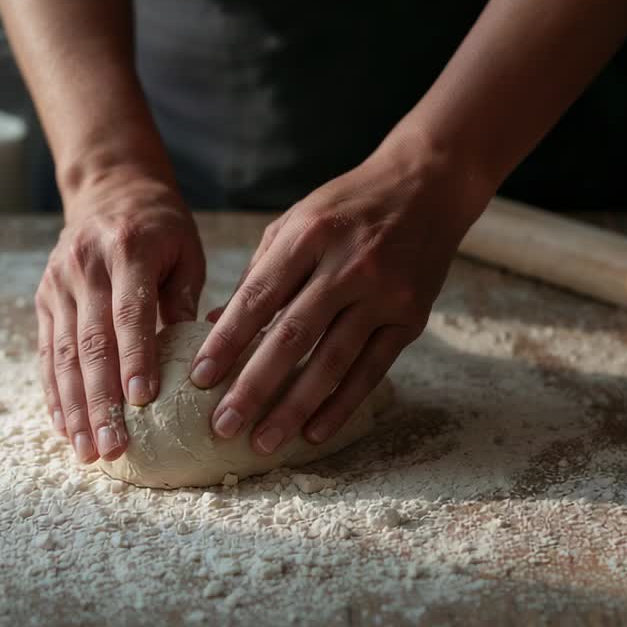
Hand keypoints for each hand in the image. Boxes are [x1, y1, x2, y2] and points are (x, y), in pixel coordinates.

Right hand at [36, 173, 205, 462]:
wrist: (109, 186)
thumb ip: (186, 299)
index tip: (143, 401)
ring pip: (63, 356)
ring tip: (88, 451)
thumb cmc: (161, 226)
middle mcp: (84, 267)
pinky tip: (66, 428)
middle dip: (101, 401)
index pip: (129, 313)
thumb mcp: (185, 250)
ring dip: (75, 408)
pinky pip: (47, 353)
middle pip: (90, 343)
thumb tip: (198, 360)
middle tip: (114, 446)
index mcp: (127, 251)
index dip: (135, 358)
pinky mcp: (43, 299)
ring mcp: (57, 284)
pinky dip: (55, 394)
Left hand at [190, 140, 488, 453]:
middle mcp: (347, 265)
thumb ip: (259, 274)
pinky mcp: (410, 317)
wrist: (427, 185)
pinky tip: (315, 431)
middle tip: (222, 425)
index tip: (198, 379)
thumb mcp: (297, 222)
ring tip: (264, 441)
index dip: (226, 341)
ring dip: (294, 407)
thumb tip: (211, 328)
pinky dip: (342, 404)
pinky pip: (371, 369)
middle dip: (254, 386)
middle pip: (292, 336)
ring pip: (332, 360)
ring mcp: (383, 293)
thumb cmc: (348, 206)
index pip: (258, 297)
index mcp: (309, 235)